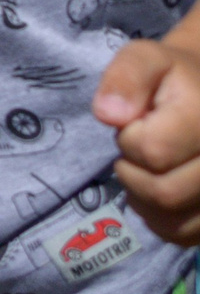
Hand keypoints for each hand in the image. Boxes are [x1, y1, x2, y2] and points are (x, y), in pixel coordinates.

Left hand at [94, 21, 199, 243]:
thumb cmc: (173, 77)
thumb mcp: (146, 58)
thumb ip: (126, 77)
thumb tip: (109, 114)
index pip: (153, 151)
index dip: (130, 139)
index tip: (136, 122)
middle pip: (165, 193)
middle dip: (134, 172)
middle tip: (139, 150)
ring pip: (175, 220)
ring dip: (144, 199)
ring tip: (148, 169)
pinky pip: (185, 235)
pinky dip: (161, 220)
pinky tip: (159, 191)